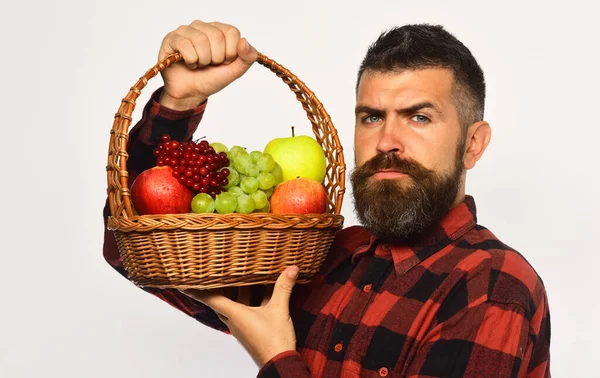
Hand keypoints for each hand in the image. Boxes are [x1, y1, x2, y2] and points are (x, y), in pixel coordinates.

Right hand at [157, 20, 257, 109]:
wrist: (191, 93)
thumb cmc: (211, 79)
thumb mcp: (235, 70)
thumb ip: (247, 57)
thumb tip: (244, 41)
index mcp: (220, 31)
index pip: (232, 32)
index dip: (230, 52)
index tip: (224, 62)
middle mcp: (203, 27)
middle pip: (217, 36)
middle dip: (216, 58)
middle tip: (210, 64)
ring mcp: (186, 31)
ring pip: (201, 40)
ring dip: (202, 60)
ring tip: (199, 64)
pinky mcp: (172, 38)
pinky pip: (185, 45)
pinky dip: (190, 61)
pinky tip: (189, 64)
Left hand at [180, 266, 299, 367]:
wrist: (280, 364)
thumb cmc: (274, 341)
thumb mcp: (278, 310)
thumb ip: (283, 287)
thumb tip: (291, 268)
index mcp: (235, 314)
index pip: (210, 299)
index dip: (197, 289)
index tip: (184, 282)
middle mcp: (234, 320)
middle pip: (221, 300)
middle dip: (217, 287)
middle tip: (213, 273)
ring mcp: (243, 326)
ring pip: (236, 304)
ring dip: (238, 291)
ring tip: (240, 274)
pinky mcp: (252, 329)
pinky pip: (248, 309)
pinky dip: (252, 299)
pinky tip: (264, 290)